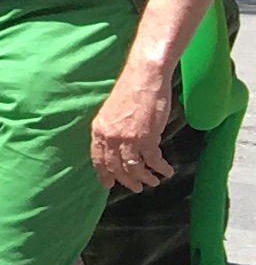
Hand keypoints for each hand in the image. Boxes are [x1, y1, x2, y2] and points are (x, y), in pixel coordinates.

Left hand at [90, 61, 180, 191]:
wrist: (144, 78)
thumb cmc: (131, 91)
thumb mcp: (112, 112)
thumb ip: (111, 130)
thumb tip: (118, 145)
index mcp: (99, 130)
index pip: (98, 158)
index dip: (104, 173)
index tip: (108, 184)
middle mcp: (110, 137)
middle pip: (116, 167)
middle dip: (127, 180)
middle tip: (136, 187)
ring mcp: (127, 139)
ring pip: (134, 168)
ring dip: (145, 178)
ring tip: (153, 182)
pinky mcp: (147, 138)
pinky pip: (153, 161)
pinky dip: (161, 168)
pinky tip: (166, 171)